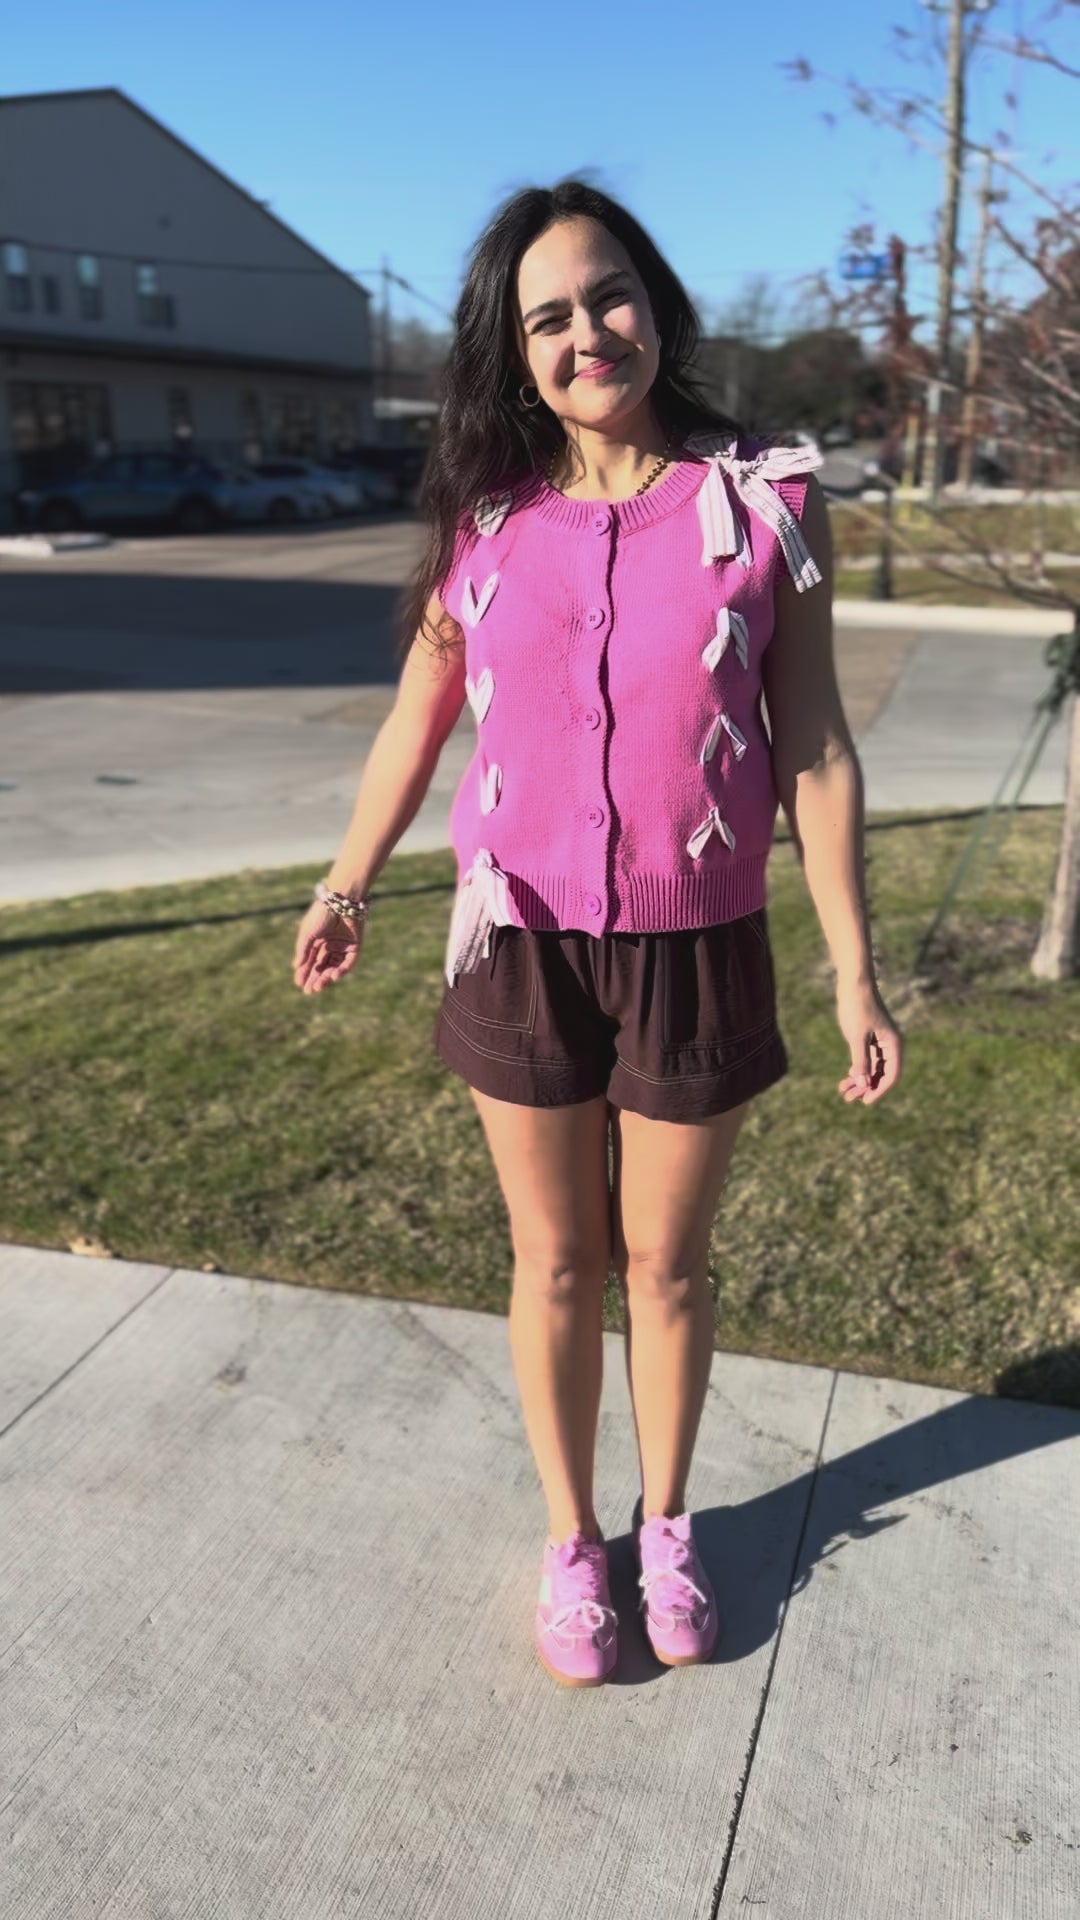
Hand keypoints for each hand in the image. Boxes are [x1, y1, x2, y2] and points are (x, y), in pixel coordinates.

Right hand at [293, 901, 363, 994]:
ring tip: (319, 985)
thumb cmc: (321, 914)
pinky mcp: (355, 947)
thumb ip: (303, 950)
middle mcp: (330, 944)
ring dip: (326, 977)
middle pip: (322, 966)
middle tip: (309, 991)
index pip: (311, 960)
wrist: (341, 901)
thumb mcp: (307, 933)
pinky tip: (332, 976)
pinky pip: (348, 963)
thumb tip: (297, 967)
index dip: (305, 972)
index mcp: (317, 940)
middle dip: (315, 978)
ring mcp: (343, 946)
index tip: (299, 984)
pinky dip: (341, 970)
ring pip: (334, 967)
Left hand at [835, 982, 901, 1105]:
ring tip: (844, 1093)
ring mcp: (880, 1042)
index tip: (865, 1101)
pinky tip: (846, 1079)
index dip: (879, 1090)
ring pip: (873, 1069)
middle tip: (849, 1098)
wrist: (853, 983)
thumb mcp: (857, 1037)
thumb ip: (860, 1061)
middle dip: (866, 1087)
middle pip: (882, 1074)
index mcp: (894, 1044)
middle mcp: (891, 1045)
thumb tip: (863, 1084)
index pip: (892, 1075)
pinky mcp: (870, 1039)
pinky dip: (857, 1070)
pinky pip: (867, 1060)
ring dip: (860, 1081)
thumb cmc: (857, 1007)